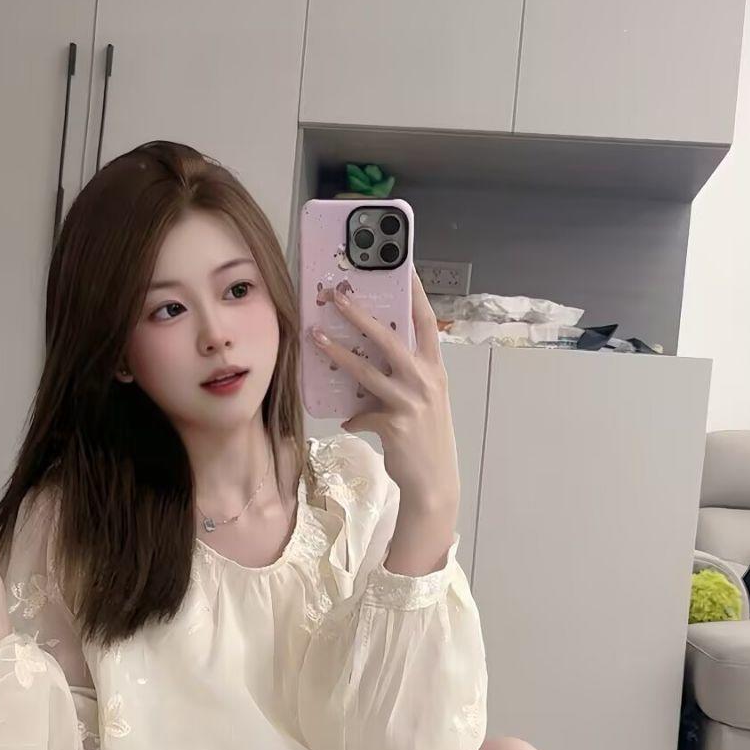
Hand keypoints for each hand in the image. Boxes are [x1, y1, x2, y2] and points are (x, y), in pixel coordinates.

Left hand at [308, 267, 459, 509]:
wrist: (434, 482)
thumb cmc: (426, 440)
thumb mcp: (423, 403)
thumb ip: (401, 382)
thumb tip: (368, 373)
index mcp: (435, 370)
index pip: (426, 323)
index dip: (415, 294)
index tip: (403, 267)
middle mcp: (426, 380)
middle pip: (389, 338)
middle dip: (360, 315)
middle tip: (337, 296)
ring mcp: (412, 401)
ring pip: (367, 370)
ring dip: (338, 351)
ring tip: (315, 336)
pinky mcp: (394, 424)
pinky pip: (363, 412)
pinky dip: (353, 416)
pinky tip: (346, 419)